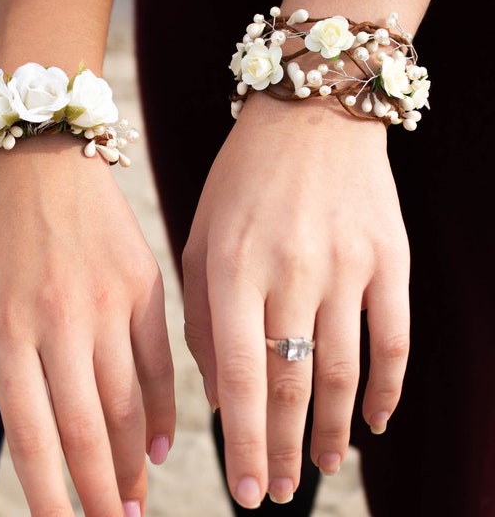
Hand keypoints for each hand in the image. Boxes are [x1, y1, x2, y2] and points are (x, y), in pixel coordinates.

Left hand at [0, 135, 174, 515]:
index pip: (33, 437)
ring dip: (132, 461)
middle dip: (101, 492)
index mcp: (9, 331)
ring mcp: (110, 302)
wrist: (45, 158)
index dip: (49, 496)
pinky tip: (160, 442)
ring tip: (135, 499)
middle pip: (88, 430)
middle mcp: (62, 322)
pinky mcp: (145, 285)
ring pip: (129, 402)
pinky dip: (163, 407)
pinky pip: (159, 360)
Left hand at [183, 93, 408, 507]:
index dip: (243, 441)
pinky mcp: (390, 257)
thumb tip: (221, 393)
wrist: (309, 115)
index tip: (245, 493)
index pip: (240, 376)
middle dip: (282, 447)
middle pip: (292, 383)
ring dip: (332, 429)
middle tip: (277, 492)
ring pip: (343, 371)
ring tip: (321, 468)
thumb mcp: (201, 239)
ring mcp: (348, 264)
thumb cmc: (241, 180)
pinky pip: (395, 339)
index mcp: (233, 266)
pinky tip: (374, 421)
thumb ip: (204, 317)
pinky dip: (387, 387)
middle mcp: (292, 270)